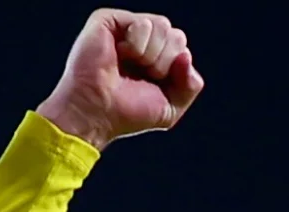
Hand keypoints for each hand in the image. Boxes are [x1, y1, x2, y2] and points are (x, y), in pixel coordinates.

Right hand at [36, 8, 203, 149]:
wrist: (98, 114)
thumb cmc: (127, 112)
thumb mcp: (171, 107)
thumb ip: (191, 85)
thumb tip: (185, 56)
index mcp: (156, 56)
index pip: (183, 48)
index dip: (174, 71)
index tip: (153, 85)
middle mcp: (142, 39)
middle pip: (177, 36)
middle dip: (165, 63)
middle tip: (140, 77)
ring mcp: (125, 28)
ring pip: (163, 26)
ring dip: (151, 56)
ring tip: (128, 67)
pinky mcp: (108, 20)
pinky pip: (143, 24)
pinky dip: (137, 46)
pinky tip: (119, 55)